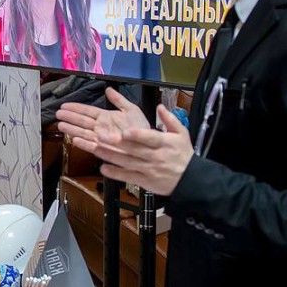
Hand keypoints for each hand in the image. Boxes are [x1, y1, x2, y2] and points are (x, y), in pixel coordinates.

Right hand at [56, 87, 150, 154]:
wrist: (148, 143)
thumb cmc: (141, 128)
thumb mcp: (131, 109)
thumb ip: (119, 100)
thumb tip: (108, 89)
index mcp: (106, 117)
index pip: (87, 111)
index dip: (76, 108)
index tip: (65, 105)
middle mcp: (101, 127)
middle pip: (81, 121)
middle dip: (69, 117)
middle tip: (58, 114)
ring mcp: (101, 138)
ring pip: (82, 132)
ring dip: (71, 129)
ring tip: (60, 125)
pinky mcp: (104, 148)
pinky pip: (91, 146)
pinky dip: (83, 143)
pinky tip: (73, 140)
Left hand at [57, 89, 193, 194]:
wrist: (190, 179)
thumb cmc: (183, 155)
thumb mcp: (181, 134)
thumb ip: (170, 119)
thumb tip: (160, 106)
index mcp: (164, 143)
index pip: (150, 138)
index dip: (137, 135)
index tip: (125, 131)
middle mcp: (155, 156)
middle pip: (134, 149)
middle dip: (117, 143)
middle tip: (101, 136)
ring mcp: (148, 169)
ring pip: (127, 162)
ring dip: (110, 156)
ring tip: (96, 148)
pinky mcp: (144, 180)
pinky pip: (127, 176)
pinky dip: (115, 173)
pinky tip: (103, 168)